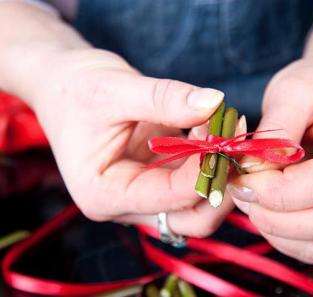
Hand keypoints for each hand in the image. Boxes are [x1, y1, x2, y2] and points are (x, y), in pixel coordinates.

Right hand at [31, 48, 242, 236]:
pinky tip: (216, 128)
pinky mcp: (157, 179)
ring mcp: (144, 195)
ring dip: (221, 172)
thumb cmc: (77, 90)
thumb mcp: (116, 89)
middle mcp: (126, 205)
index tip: (225, 131)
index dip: (206, 168)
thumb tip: (215, 102)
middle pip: (192, 218)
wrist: (63, 87)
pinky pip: (194, 181)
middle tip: (236, 140)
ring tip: (229, 127)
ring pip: (199, 205)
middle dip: (222, 183)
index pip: (172, 197)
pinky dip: (211, 159)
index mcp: (105, 194)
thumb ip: (166, 98)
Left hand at [229, 56, 312, 262]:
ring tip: (250, 200)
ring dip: (280, 231)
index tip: (244, 180)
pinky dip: (288, 238)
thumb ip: (275, 132)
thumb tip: (252, 173)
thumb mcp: (293, 89)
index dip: (284, 191)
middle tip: (240, 191)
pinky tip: (266, 213)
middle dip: (278, 216)